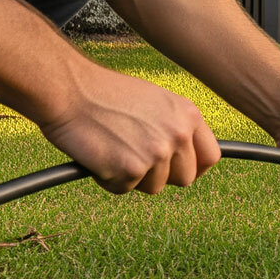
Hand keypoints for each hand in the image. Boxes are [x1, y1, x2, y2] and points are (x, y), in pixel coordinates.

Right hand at [35, 67, 220, 193]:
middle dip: (160, 176)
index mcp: (188, 115)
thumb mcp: (155, 101)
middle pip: (184, 179)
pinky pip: (123, 189)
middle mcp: (178, 134)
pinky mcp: (131, 169)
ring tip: (112, 149)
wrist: (68, 89)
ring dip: (132, 177)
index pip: (210, 156)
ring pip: (153, 187)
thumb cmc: (104, 94)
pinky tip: (98, 154)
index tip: (178, 170)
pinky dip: (108, 179)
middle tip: (133, 159)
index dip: (194, 168)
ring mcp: (157, 153)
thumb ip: (174, 126)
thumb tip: (185, 155)